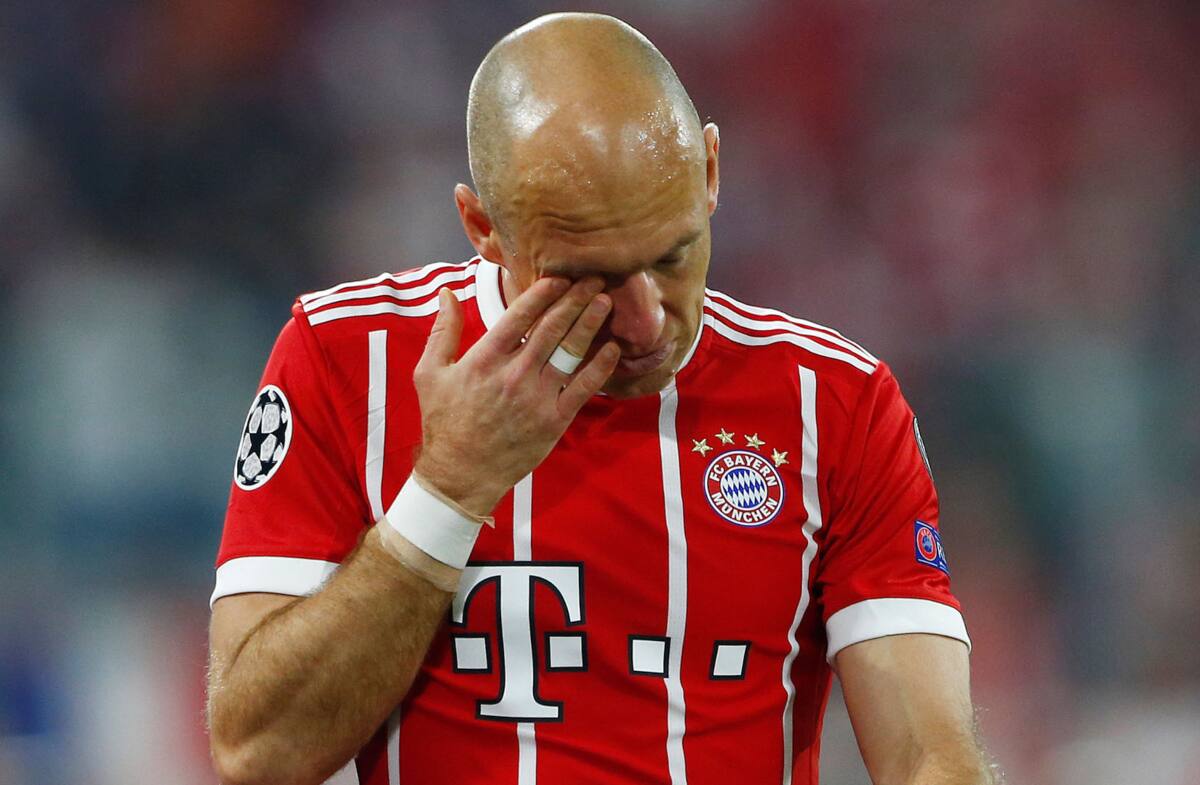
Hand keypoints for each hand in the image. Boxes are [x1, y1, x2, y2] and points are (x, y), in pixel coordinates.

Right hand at [412, 277, 619, 514]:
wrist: (460, 473)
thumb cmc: (444, 421)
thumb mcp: (429, 373)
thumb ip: (442, 331)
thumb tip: (446, 293)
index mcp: (484, 359)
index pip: (520, 315)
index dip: (543, 292)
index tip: (561, 276)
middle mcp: (514, 373)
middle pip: (552, 327)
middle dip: (575, 299)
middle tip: (594, 278)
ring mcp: (537, 397)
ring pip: (571, 352)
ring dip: (590, 324)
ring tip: (606, 302)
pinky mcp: (554, 420)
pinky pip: (584, 388)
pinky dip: (601, 366)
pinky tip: (612, 349)